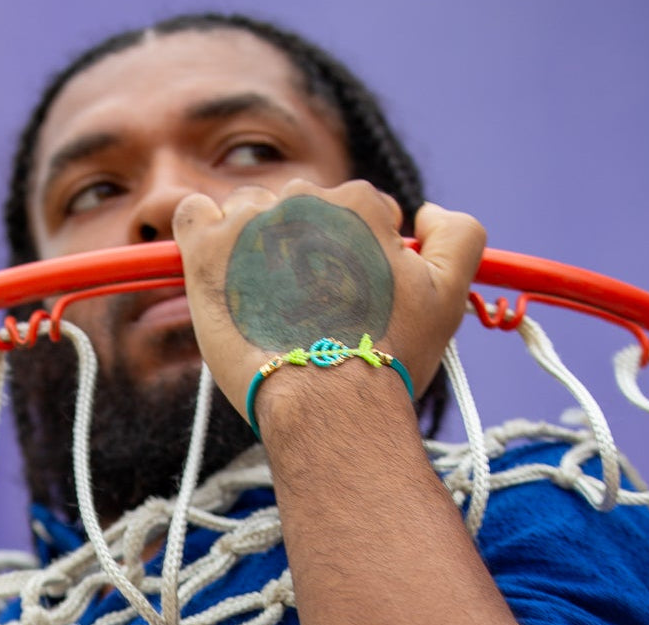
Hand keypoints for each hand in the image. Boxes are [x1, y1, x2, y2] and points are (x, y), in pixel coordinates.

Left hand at [173, 179, 484, 427]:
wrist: (327, 400)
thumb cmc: (388, 354)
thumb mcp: (450, 293)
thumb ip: (457, 233)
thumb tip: (427, 210)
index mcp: (359, 203)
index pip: (348, 209)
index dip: (347, 252)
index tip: (343, 292)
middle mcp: (304, 200)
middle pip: (294, 209)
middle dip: (297, 246)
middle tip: (302, 304)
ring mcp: (251, 222)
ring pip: (244, 212)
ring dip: (248, 243)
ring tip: (262, 300)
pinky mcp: (206, 251)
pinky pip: (191, 215)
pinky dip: (198, 233)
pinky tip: (215, 270)